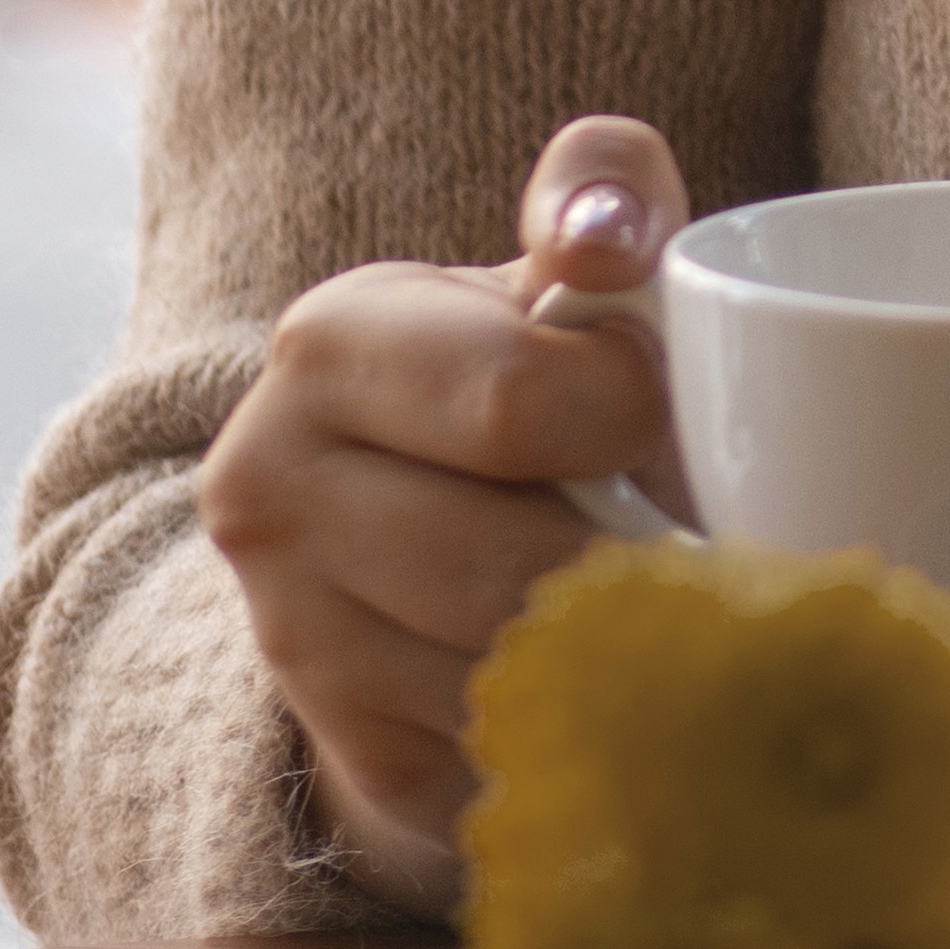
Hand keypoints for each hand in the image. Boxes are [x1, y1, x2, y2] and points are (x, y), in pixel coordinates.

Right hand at [194, 117, 695, 905]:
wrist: (446, 522)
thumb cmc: (543, 368)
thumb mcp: (569, 265)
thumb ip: (606, 194)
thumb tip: (609, 231)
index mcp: (332, 342)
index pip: (520, 401)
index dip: (631, 408)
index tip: (649, 405)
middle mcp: (270, 490)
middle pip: (522, 561)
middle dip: (635, 545)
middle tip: (679, 520)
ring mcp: (294, 635)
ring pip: (522, 671)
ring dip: (623, 643)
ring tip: (655, 592)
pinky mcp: (352, 752)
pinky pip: (518, 754)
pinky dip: (593, 716)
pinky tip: (607, 669)